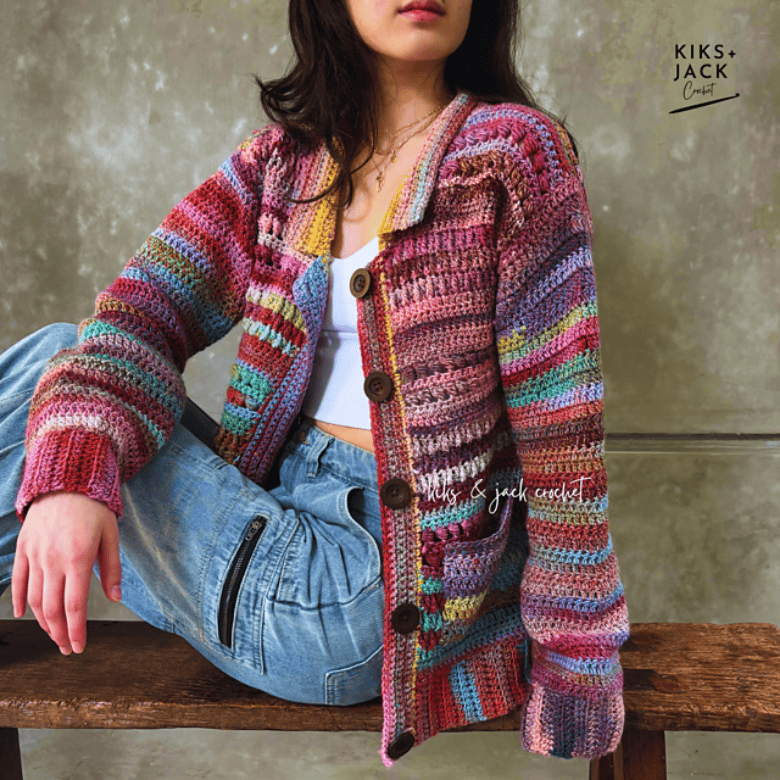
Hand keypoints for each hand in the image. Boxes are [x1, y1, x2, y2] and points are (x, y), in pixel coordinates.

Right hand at [12, 491, 121, 654]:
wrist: (65, 481)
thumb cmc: (93, 508)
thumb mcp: (111, 536)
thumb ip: (111, 569)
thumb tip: (115, 598)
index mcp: (77, 559)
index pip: (75, 606)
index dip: (76, 631)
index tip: (78, 647)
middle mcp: (52, 560)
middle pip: (52, 608)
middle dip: (59, 633)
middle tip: (66, 648)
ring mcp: (35, 556)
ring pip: (34, 599)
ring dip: (43, 622)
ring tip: (54, 634)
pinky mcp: (23, 549)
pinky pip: (19, 581)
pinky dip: (20, 601)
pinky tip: (26, 614)